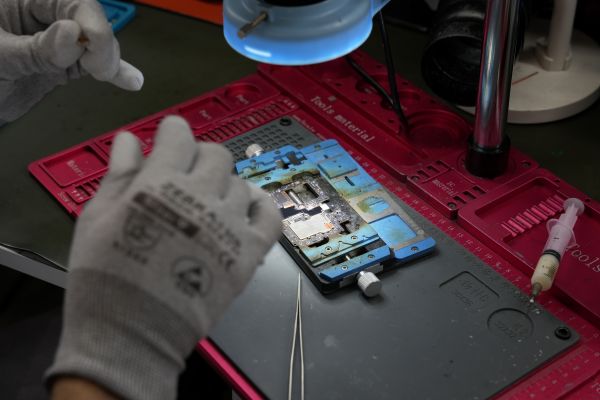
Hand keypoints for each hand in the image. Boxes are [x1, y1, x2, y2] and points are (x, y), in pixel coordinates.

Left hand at [0, 0, 142, 122]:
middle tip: (100, 67)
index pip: (70, 1)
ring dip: (108, 60)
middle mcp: (40, 16)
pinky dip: (110, 73)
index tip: (95, 49)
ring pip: (95, 43)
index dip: (91, 22)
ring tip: (111, 75)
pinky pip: (90, 64)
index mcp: (21, 0)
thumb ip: (36, 48)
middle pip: (88, 19)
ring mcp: (53, 41)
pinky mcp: (61, 64)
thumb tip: (73, 35)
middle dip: (101, 43)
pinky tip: (129, 79)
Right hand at [46, 116, 281, 399]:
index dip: (173, 133)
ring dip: (224, 186)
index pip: (180, 136)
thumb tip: (130, 139)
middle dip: (199, 157)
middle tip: (186, 176)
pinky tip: (244, 211)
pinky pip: (269, 216)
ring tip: (207, 205)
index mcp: (160, 183)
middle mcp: (201, 196)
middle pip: (216, 155)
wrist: (132, 333)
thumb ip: (118, 174)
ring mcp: (230, 224)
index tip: (169, 139)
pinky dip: (260, 207)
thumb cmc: (105, 274)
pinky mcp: (250, 253)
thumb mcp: (97, 218)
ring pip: (241, 184)